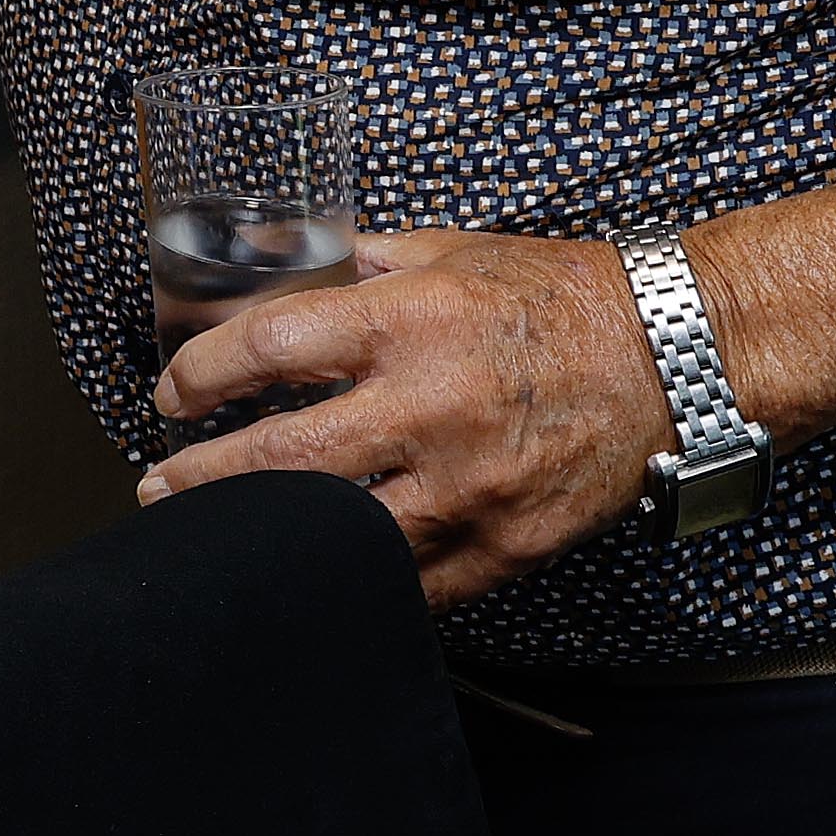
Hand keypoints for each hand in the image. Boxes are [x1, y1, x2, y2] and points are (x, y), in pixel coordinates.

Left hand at [137, 228, 676, 608]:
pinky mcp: (506, 546)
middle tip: (158, 485)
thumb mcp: (451, 253)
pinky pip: (412, 582)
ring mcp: (470, 487)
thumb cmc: (560, 297)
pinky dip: (355, 579)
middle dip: (202, 477)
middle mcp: (433, 408)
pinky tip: (312, 575)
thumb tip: (280, 260)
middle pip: (285, 458)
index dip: (202, 374)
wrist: (677, 358)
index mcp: (411, 323)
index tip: (172, 392)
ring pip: (340, 534)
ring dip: (266, 539)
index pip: (271, 348)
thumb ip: (361, 261)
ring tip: (216, 540)